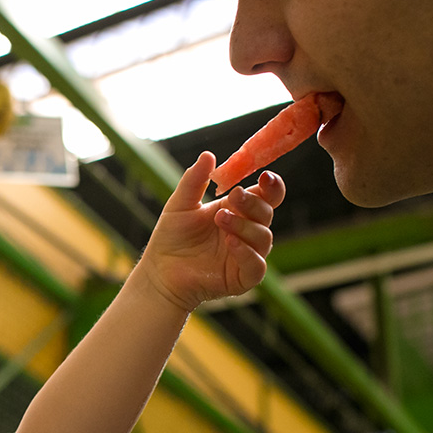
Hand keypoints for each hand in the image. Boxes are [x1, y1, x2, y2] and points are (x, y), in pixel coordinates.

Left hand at [140, 152, 284, 311]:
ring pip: (263, 237)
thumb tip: (208, 155)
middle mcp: (247, 231)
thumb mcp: (180, 204)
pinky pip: (257, 266)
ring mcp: (247, 254)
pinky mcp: (243, 278)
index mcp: (238, 210)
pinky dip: (247, 253)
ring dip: (244, 225)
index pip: (266, 195)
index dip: (271, 186)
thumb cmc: (172, 237)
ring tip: (220, 220)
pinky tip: (230, 242)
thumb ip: (194, 180)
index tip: (264, 176)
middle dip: (252, 203)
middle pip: (267, 213)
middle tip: (233, 197)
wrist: (160, 271)